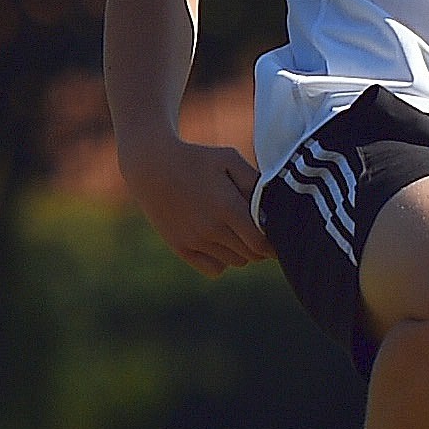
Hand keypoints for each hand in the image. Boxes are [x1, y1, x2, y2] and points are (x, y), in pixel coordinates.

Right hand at [121, 137, 272, 277]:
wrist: (151, 166)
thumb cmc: (196, 159)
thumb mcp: (229, 159)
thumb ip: (255, 181)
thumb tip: (276, 205)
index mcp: (227, 207)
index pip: (260, 243)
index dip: (273, 244)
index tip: (276, 237)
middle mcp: (211, 229)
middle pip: (250, 255)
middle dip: (259, 247)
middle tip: (258, 232)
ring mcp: (194, 241)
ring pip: (234, 262)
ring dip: (241, 252)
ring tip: (237, 233)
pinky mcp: (181, 248)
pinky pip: (214, 270)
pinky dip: (222, 261)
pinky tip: (219, 243)